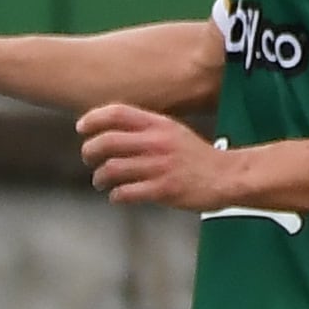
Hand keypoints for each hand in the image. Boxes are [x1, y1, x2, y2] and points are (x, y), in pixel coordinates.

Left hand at [77, 101, 235, 209]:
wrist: (227, 176)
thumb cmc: (196, 156)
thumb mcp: (172, 131)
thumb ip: (145, 129)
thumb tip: (110, 132)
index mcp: (159, 124)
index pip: (117, 112)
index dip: (93, 118)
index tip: (81, 127)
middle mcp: (157, 142)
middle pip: (107, 141)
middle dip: (89, 151)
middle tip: (88, 159)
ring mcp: (159, 166)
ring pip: (112, 169)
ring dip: (100, 177)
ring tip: (101, 182)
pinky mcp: (163, 190)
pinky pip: (126, 192)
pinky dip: (116, 195)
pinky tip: (118, 196)